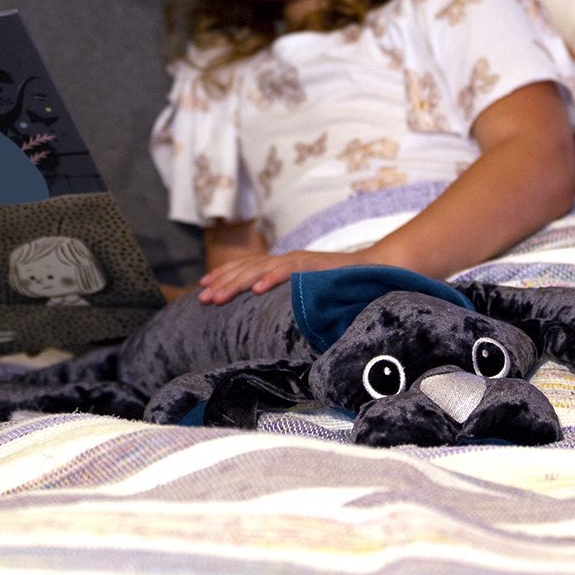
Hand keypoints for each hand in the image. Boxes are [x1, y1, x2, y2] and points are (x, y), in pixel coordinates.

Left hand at [198, 248, 363, 304]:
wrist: (373, 269)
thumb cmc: (339, 283)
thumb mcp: (305, 291)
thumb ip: (286, 297)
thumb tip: (266, 314)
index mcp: (280, 265)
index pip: (245, 267)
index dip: (223, 275)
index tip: (202, 287)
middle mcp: (285, 259)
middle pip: (246, 269)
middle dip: (222, 283)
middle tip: (201, 298)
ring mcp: (299, 260)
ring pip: (260, 269)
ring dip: (237, 282)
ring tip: (218, 296)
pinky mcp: (314, 265)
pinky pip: (289, 271)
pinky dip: (271, 278)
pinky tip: (256, 289)